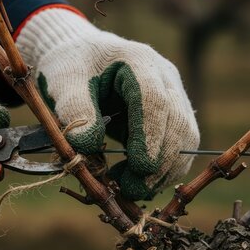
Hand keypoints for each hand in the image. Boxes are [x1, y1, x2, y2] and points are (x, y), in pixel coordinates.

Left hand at [16, 8, 198, 200]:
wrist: (82, 60)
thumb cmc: (72, 67)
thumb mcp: (63, 81)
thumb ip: (75, 109)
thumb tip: (88, 145)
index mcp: (139, 61)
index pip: (154, 100)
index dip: (149, 135)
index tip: (139, 167)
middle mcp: (165, 78)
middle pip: (177, 122)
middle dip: (159, 162)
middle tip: (131, 189)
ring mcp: (174, 97)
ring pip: (185, 139)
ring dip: (164, 171)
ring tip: (131, 189)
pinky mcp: (172, 117)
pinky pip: (179, 148)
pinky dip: (164, 170)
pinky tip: (138, 182)